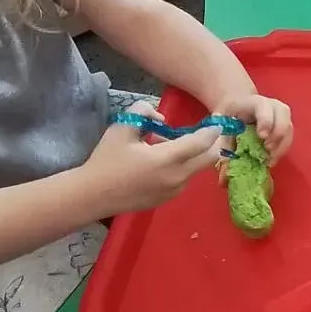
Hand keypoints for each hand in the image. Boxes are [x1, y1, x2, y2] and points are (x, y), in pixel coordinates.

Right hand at [80, 103, 223, 214]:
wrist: (92, 195)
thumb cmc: (106, 160)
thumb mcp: (121, 128)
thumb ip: (143, 112)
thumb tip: (161, 118)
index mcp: (168, 159)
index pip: (201, 143)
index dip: (212, 131)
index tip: (218, 122)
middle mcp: (177, 177)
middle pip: (209, 159)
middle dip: (212, 144)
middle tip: (206, 132)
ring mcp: (174, 191)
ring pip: (196, 169)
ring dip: (193, 155)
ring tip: (170, 145)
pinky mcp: (168, 199)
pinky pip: (185, 179)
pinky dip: (183, 167)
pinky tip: (162, 161)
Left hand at [214, 94, 292, 162]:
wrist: (240, 109)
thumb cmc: (230, 116)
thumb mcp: (221, 121)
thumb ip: (222, 135)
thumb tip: (225, 156)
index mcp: (254, 101)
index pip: (264, 106)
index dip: (265, 120)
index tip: (261, 137)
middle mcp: (272, 105)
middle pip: (283, 114)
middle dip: (277, 134)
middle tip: (267, 150)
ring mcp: (281, 115)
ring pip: (288, 128)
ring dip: (281, 146)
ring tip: (268, 160)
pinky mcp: (285, 126)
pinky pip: (288, 138)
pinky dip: (281, 151)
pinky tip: (271, 160)